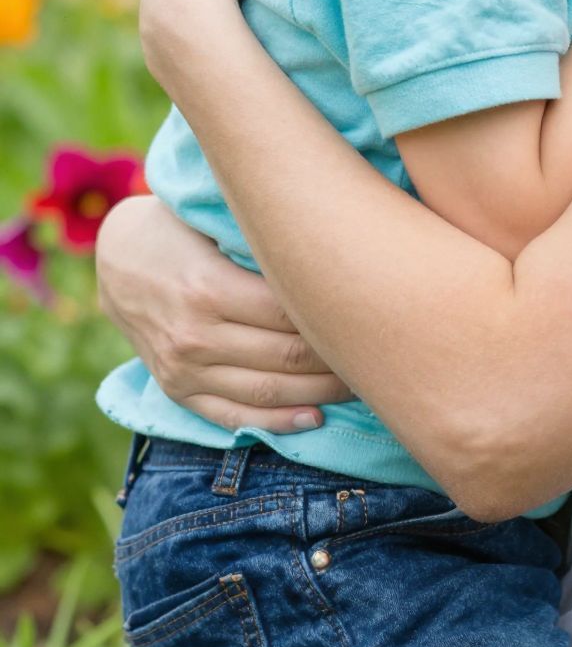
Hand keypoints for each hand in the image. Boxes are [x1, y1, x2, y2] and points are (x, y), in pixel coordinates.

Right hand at [96, 196, 354, 432]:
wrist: (116, 256)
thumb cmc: (179, 227)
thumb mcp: (216, 224)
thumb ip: (266, 246)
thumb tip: (337, 257)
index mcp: (208, 288)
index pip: (290, 315)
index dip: (335, 317)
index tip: (371, 311)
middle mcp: (195, 335)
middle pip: (286, 357)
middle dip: (338, 359)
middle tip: (379, 352)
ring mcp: (183, 369)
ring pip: (267, 391)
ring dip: (320, 394)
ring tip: (360, 385)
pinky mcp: (177, 390)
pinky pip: (233, 417)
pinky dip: (277, 422)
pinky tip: (314, 419)